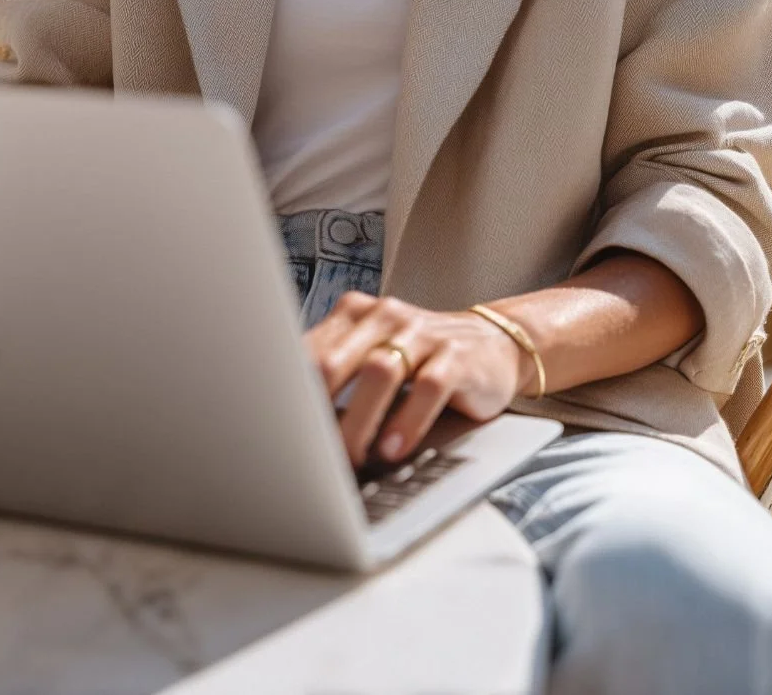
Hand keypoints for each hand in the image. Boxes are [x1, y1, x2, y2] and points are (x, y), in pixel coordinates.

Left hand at [304, 292, 532, 466]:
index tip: (277, 430)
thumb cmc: (421, 358)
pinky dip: (407, 421)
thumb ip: (338, 375)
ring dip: (359, 422)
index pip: (308, 351)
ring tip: (351, 458)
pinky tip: (394, 449)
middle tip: (309, 453)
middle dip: (317, 412)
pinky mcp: (458, 354)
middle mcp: (385, 315)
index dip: (289, 393)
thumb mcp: (374, 355)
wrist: (494, 344)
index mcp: (354, 313)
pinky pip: (428, 387)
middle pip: (335, 361)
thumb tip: (292, 424)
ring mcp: (423, 332)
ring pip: (379, 373)